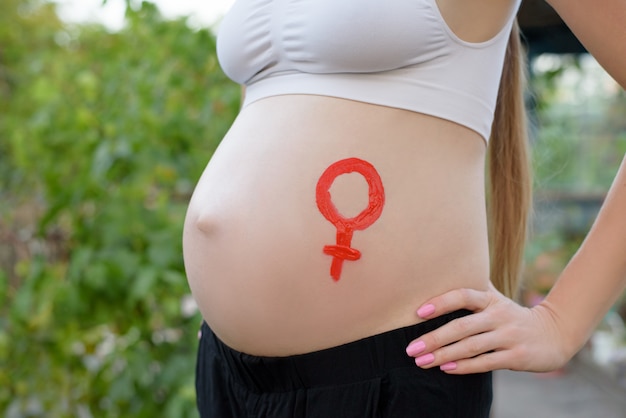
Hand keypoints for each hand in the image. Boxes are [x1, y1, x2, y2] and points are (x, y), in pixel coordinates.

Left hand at [405, 286, 575, 373]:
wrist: (554, 334)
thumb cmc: (512, 315)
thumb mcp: (496, 298)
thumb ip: (473, 286)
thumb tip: (445, 266)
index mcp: (490, 300)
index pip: (463, 295)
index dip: (440, 302)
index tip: (418, 312)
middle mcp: (499, 315)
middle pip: (462, 326)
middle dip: (434, 338)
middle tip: (411, 348)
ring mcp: (508, 336)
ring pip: (471, 347)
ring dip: (444, 355)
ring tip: (421, 361)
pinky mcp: (516, 357)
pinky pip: (486, 362)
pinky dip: (465, 366)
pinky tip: (446, 369)